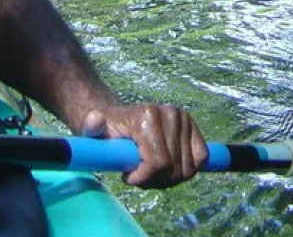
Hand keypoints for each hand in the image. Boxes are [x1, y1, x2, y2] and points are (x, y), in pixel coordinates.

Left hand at [80, 102, 207, 187]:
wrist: (119, 118)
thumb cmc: (106, 130)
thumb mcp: (94, 130)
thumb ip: (92, 127)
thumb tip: (94, 119)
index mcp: (148, 115)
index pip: (158, 163)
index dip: (143, 178)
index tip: (128, 176)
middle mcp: (170, 113)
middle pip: (173, 169)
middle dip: (154, 180)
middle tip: (138, 174)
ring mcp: (183, 118)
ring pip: (187, 169)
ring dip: (168, 178)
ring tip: (149, 170)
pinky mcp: (192, 125)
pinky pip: (200, 158)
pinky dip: (185, 168)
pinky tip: (167, 166)